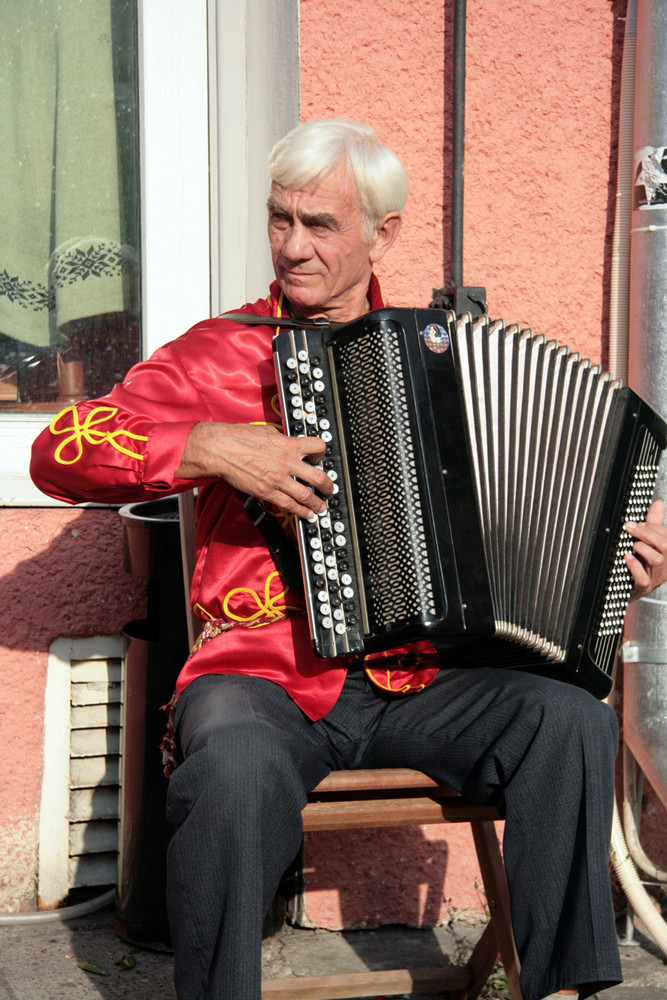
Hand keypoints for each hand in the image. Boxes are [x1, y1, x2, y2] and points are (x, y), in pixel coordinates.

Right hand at [176, 422, 333, 517]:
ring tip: (321, 507)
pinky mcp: (267, 491)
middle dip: (327, 486)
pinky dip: (300, 511)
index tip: (319, 459)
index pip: (318, 447)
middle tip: (329, 489)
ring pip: (306, 495)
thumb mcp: (267, 432)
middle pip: (318, 477)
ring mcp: (278, 479)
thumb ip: (281, 440)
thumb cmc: (239, 437)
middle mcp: (287, 462)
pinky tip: (306, 513)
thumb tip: (287, 443)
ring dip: (317, 503)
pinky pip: (289, 505)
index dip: (321, 454)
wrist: (221, 449)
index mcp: (288, 445)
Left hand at [625, 499, 666, 599]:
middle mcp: (665, 565)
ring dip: (644, 548)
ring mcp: (655, 577)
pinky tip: (627, 558)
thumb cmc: (641, 564)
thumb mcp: (649, 542)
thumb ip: (654, 524)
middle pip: (666, 546)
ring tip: (633, 545)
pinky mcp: (643, 587)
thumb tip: (659, 503)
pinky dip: (635, 566)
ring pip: (657, 560)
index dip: (654, 527)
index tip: (638, 523)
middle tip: (631, 528)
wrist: (628, 589)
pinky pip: (643, 579)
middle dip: (648, 533)